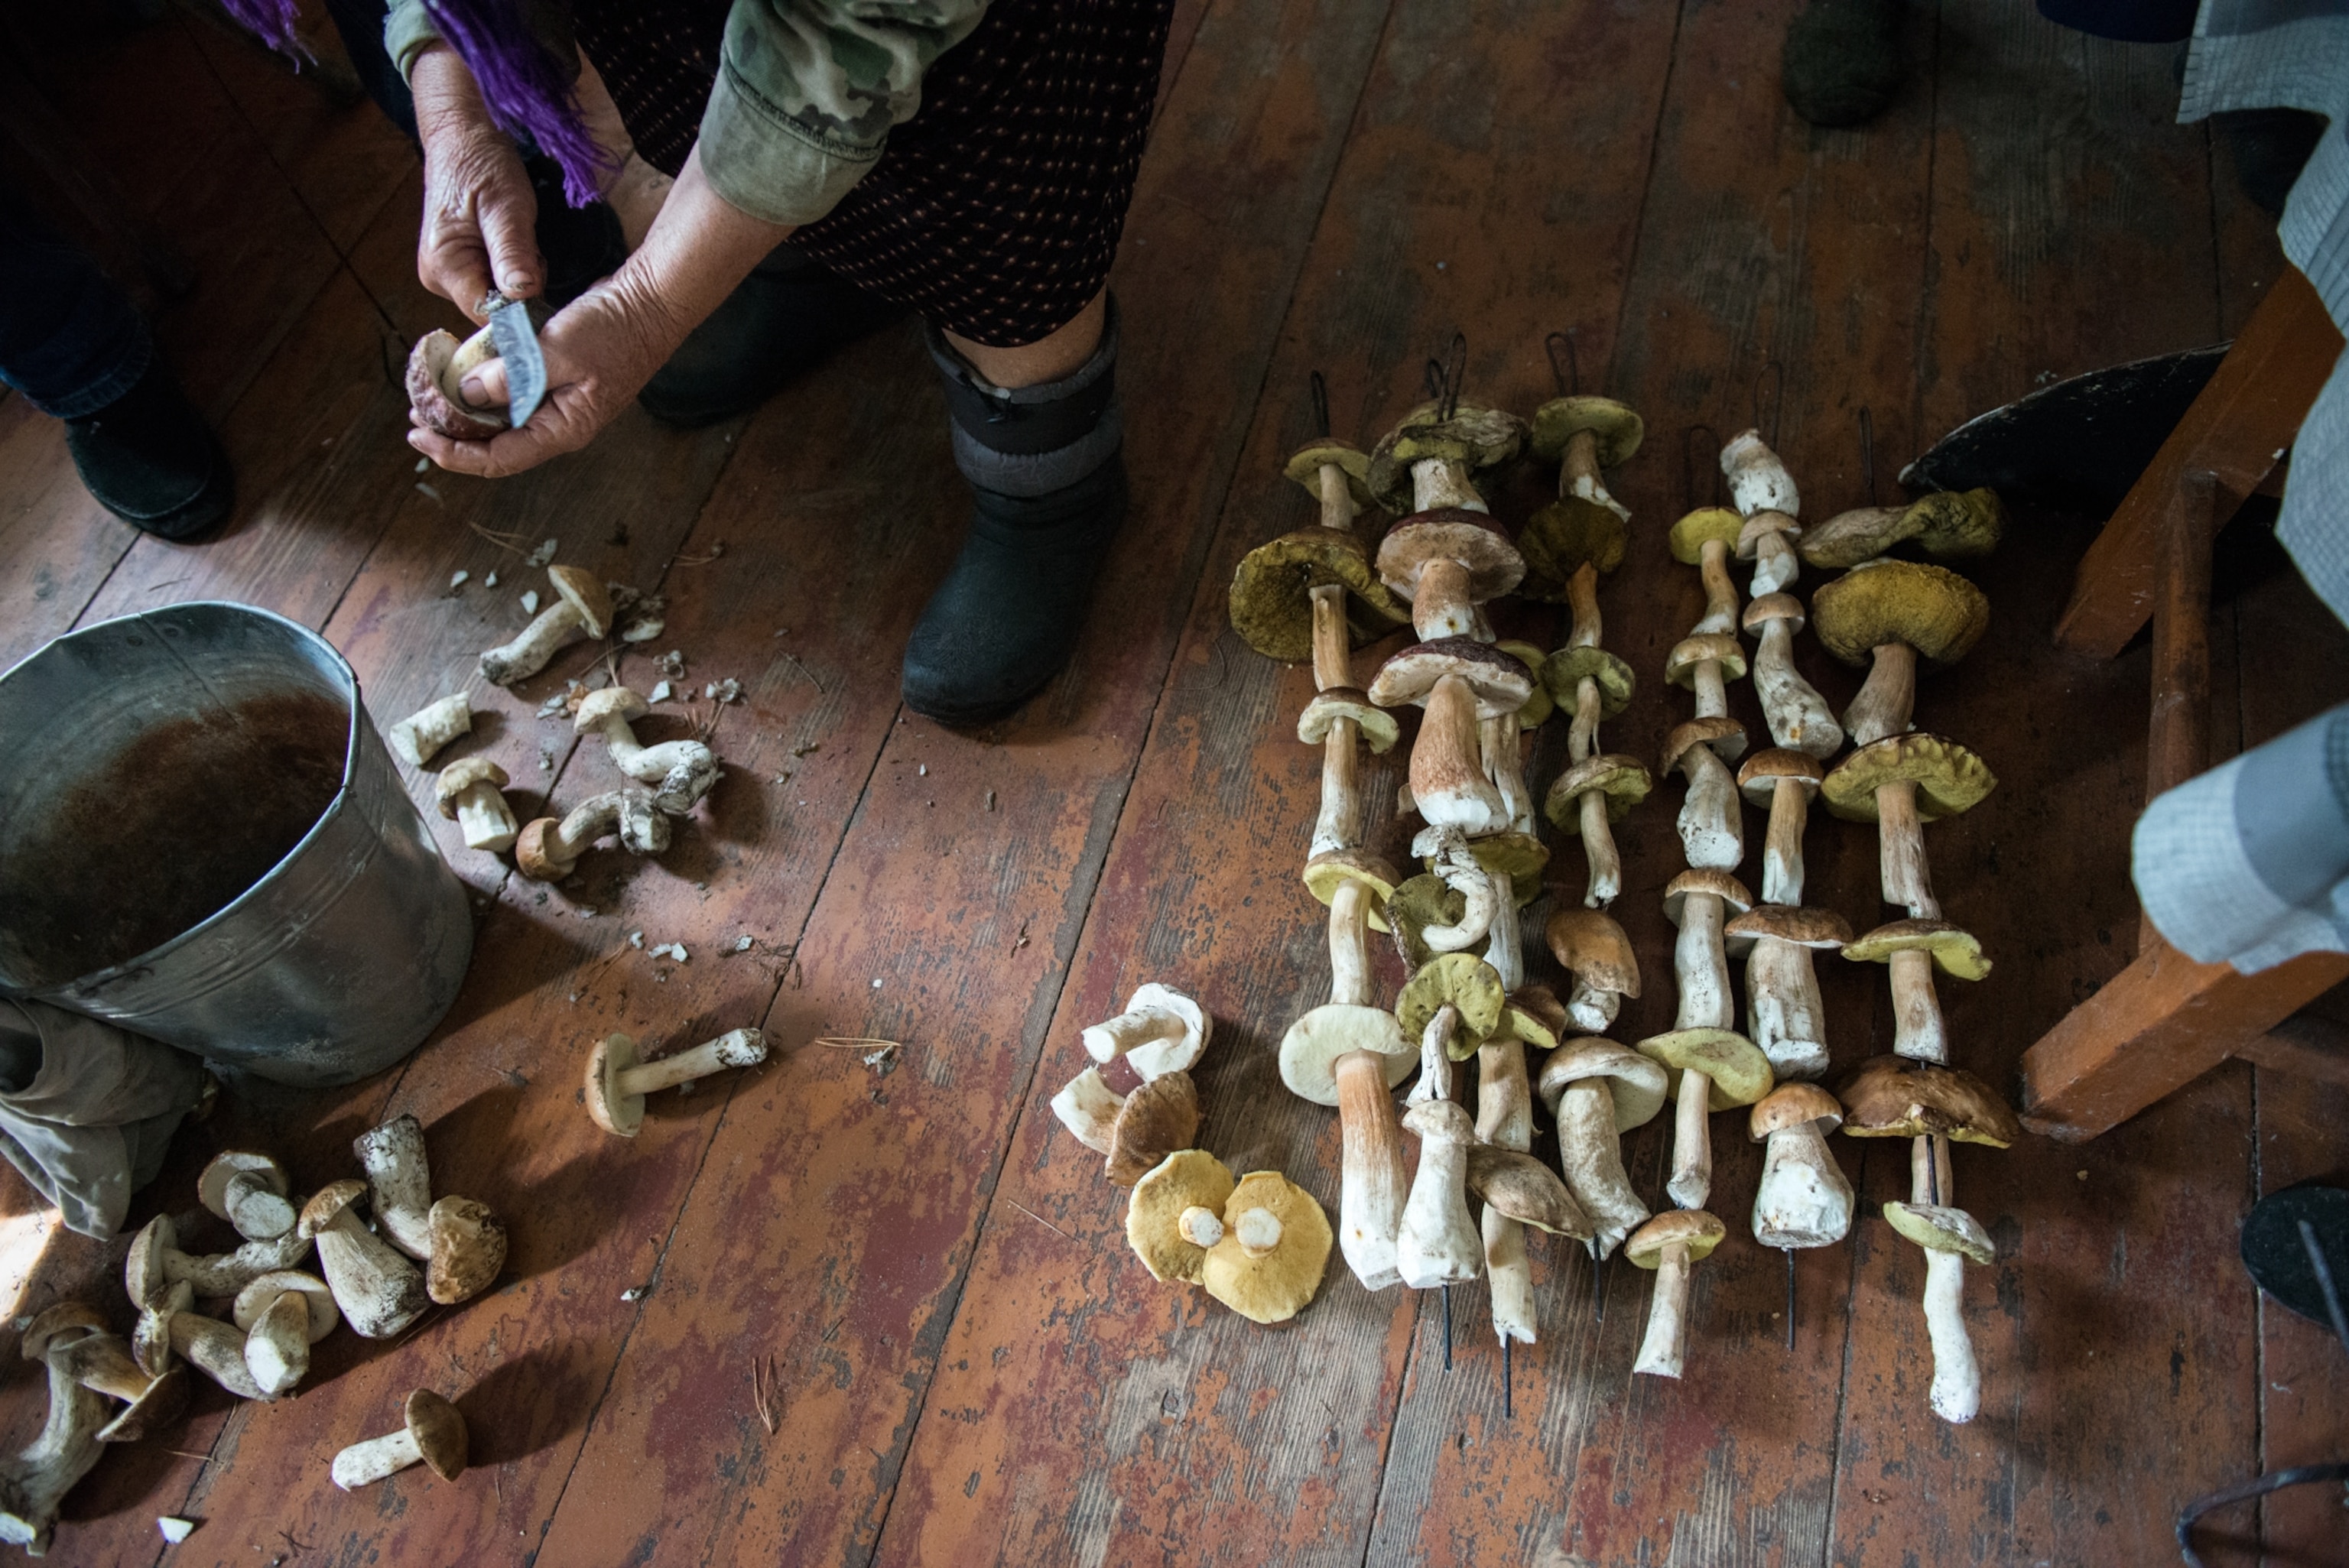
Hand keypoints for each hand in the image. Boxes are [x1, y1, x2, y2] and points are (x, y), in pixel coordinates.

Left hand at [409, 146, 790, 476]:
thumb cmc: (614, 328)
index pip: (499, 459)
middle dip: (455, 434)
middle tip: (416, 413)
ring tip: (432, 392)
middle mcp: (560, 425)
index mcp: (563, 429)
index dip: (455, 454)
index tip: (419, 435)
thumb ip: (511, 374)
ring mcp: (561, 404)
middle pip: (498, 446)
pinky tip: (466, 370)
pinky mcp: (559, 382)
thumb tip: (465, 392)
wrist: (652, 302)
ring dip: (467, 410)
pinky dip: (487, 387)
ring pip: (504, 421)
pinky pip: (515, 395)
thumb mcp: (557, 350)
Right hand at [413, 45, 542, 316]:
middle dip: (520, 288)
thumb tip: (522, 295)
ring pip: (495, 296)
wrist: (462, 137)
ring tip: (519, 238)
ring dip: (517, 276)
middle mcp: (438, 277)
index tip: (541, 280)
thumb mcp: (507, 206)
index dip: (519, 310)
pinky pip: (492, 282)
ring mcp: (445, 272)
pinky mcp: (456, 265)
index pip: (487, 314)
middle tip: (528, 246)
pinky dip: (510, 269)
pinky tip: (512, 243)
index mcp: (444, 266)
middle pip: (491, 309)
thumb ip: (513, 252)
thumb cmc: (482, 164)